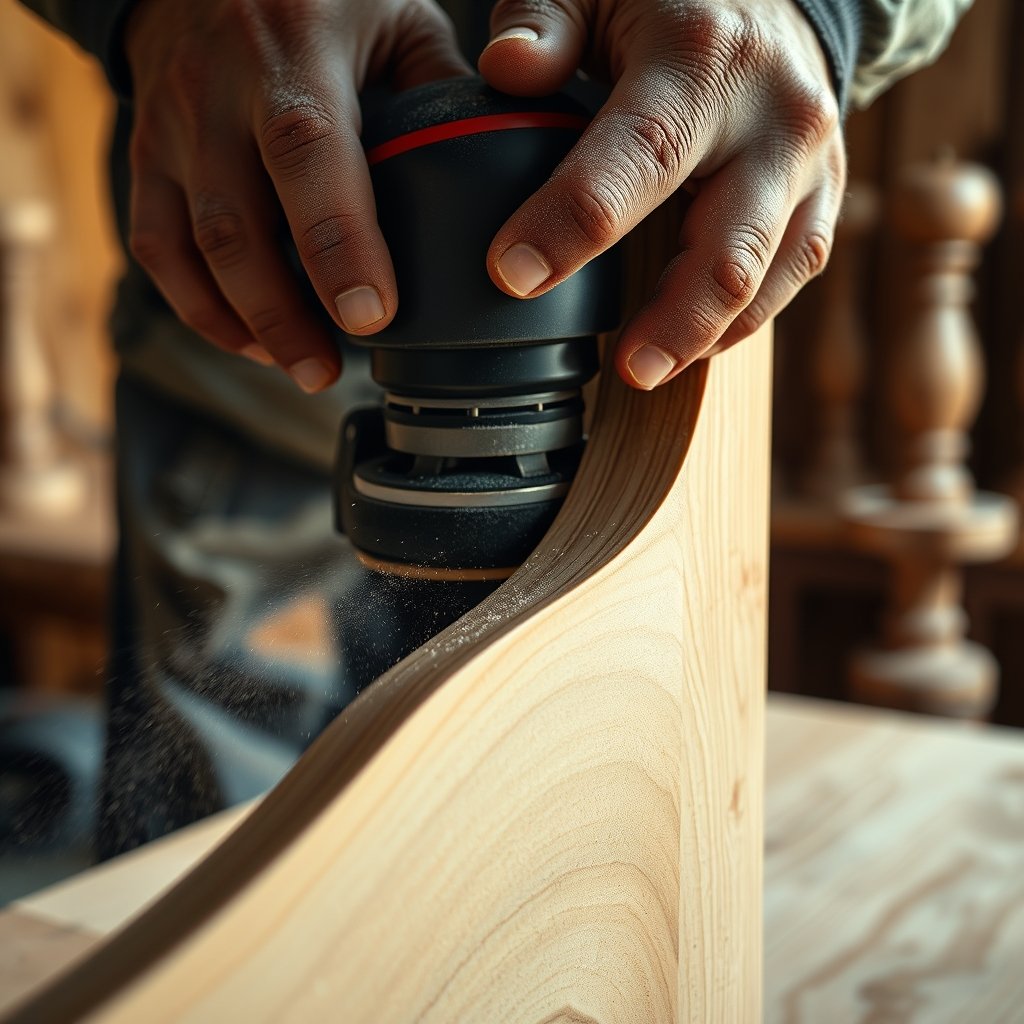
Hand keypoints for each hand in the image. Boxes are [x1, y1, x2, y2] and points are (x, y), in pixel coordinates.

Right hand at [124, 0, 469, 391]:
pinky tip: (249, 340)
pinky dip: (199, 306)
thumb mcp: (392, 12)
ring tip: (301, 370)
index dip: (336, 242)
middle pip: (237, 224)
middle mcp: (218, 91)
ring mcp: (173, 127)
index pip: (308, 154)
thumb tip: (489, 166)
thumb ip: (437, 85)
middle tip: (329, 374)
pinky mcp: (147, 157)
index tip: (370, 316)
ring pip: (191, 247)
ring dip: (245, 323)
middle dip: (283, 314)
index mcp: (292, 50)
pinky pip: (157, 246)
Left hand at [478, 0, 845, 388]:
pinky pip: (790, 274)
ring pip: (768, 276)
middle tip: (623, 369)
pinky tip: (689, 344)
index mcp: (704, 58)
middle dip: (673, 321)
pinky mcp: (822, 196)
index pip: (640, 157)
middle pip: (728, 248)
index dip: (573, 223)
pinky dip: (739, 320)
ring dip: (705, 335)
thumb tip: (507, 68)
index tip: (512, 273)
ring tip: (645, 369)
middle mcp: (774, 116)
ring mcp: (810, 163)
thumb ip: (545, 18)